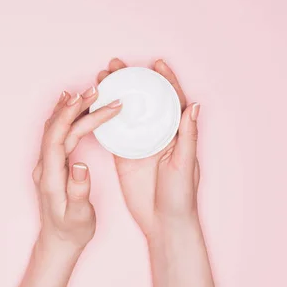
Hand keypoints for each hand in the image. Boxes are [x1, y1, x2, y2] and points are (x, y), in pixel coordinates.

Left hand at [32, 87, 122, 250]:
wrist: (58, 242)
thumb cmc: (71, 231)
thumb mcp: (79, 216)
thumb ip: (79, 191)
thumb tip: (80, 165)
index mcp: (50, 177)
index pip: (57, 138)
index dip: (70, 116)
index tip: (88, 100)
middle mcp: (45, 166)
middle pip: (57, 128)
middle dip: (76, 107)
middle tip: (98, 90)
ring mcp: (47, 164)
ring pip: (56, 128)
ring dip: (71, 109)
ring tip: (89, 92)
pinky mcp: (53, 163)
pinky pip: (57, 134)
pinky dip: (66, 117)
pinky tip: (71, 105)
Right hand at [96, 58, 200, 237]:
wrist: (162, 223)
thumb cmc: (181, 196)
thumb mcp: (186, 164)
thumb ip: (188, 136)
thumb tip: (194, 106)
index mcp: (177, 133)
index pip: (172, 100)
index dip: (165, 80)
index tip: (156, 63)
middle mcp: (157, 134)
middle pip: (144, 101)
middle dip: (132, 81)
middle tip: (116, 65)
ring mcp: (139, 143)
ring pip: (125, 112)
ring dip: (114, 94)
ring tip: (101, 78)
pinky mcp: (123, 155)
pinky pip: (112, 132)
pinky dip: (102, 118)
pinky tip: (92, 105)